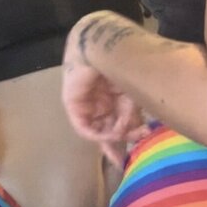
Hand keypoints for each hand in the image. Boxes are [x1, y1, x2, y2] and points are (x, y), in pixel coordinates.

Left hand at [61, 50, 147, 167]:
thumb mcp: (132, 96)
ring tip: (124, 136)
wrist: (105, 47)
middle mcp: (100, 104)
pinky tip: (109, 135)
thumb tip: (128, 135)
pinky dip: (98, 134)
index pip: (119, 123)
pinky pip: (85, 128)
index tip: (132, 156)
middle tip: (124, 159)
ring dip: (112, 138)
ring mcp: (87, 105)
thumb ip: (130, 117)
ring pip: (99, 130)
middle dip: (117, 144)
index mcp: (114, 98)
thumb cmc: (123, 66)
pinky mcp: (74, 106)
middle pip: (108, 130)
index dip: (126, 139)